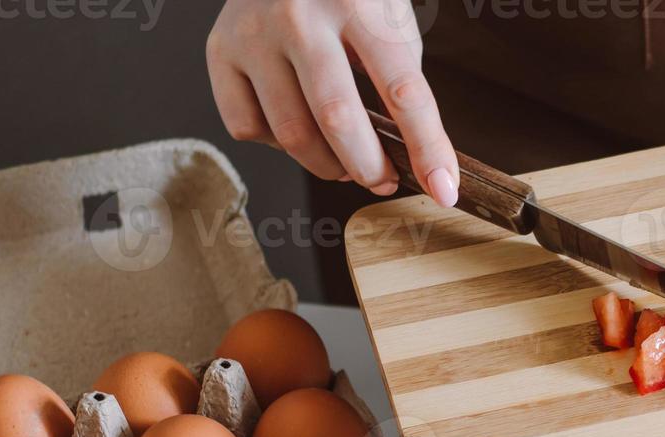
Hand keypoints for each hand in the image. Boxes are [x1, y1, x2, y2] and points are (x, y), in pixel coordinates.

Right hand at [206, 0, 458, 206]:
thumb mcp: (388, 19)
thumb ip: (399, 81)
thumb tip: (413, 157)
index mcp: (356, 3)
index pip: (402, 91)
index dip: (428, 148)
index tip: (444, 189)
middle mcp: (297, 14)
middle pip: (337, 119)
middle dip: (370, 168)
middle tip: (386, 181)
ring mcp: (252, 33)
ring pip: (291, 133)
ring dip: (328, 166)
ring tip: (347, 162)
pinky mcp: (220, 50)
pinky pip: (248, 126)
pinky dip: (278, 146)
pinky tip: (299, 127)